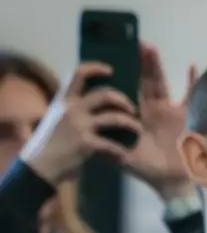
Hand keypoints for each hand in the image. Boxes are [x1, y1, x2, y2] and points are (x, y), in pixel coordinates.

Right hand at [21, 61, 142, 184]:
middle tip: (133, 108)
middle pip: (105, 95)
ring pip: (114, 118)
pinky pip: (111, 144)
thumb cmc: (55, 140)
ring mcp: (79, 126)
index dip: (95, 68)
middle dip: (123, 100)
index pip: (78, 73)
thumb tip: (93, 95)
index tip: (110, 70)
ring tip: (137, 129)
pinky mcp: (86, 143)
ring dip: (130, 124)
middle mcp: (72, 109)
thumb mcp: (60, 117)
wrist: (43, 165)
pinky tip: (124, 153)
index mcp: (66, 101)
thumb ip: (75, 106)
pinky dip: (120, 149)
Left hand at [121, 44, 194, 200]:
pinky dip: (193, 81)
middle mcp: (150, 110)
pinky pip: (191, 94)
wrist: (175, 182)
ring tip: (149, 47)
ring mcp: (169, 110)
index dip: (120, 77)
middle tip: (130, 43)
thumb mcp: (126, 160)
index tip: (111, 59)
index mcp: (135, 118)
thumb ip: (111, 150)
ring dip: (155, 66)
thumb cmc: (152, 171)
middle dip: (137, 63)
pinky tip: (192, 65)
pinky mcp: (187, 115)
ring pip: (161, 83)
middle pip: (142, 82)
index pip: (126, 92)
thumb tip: (91, 141)